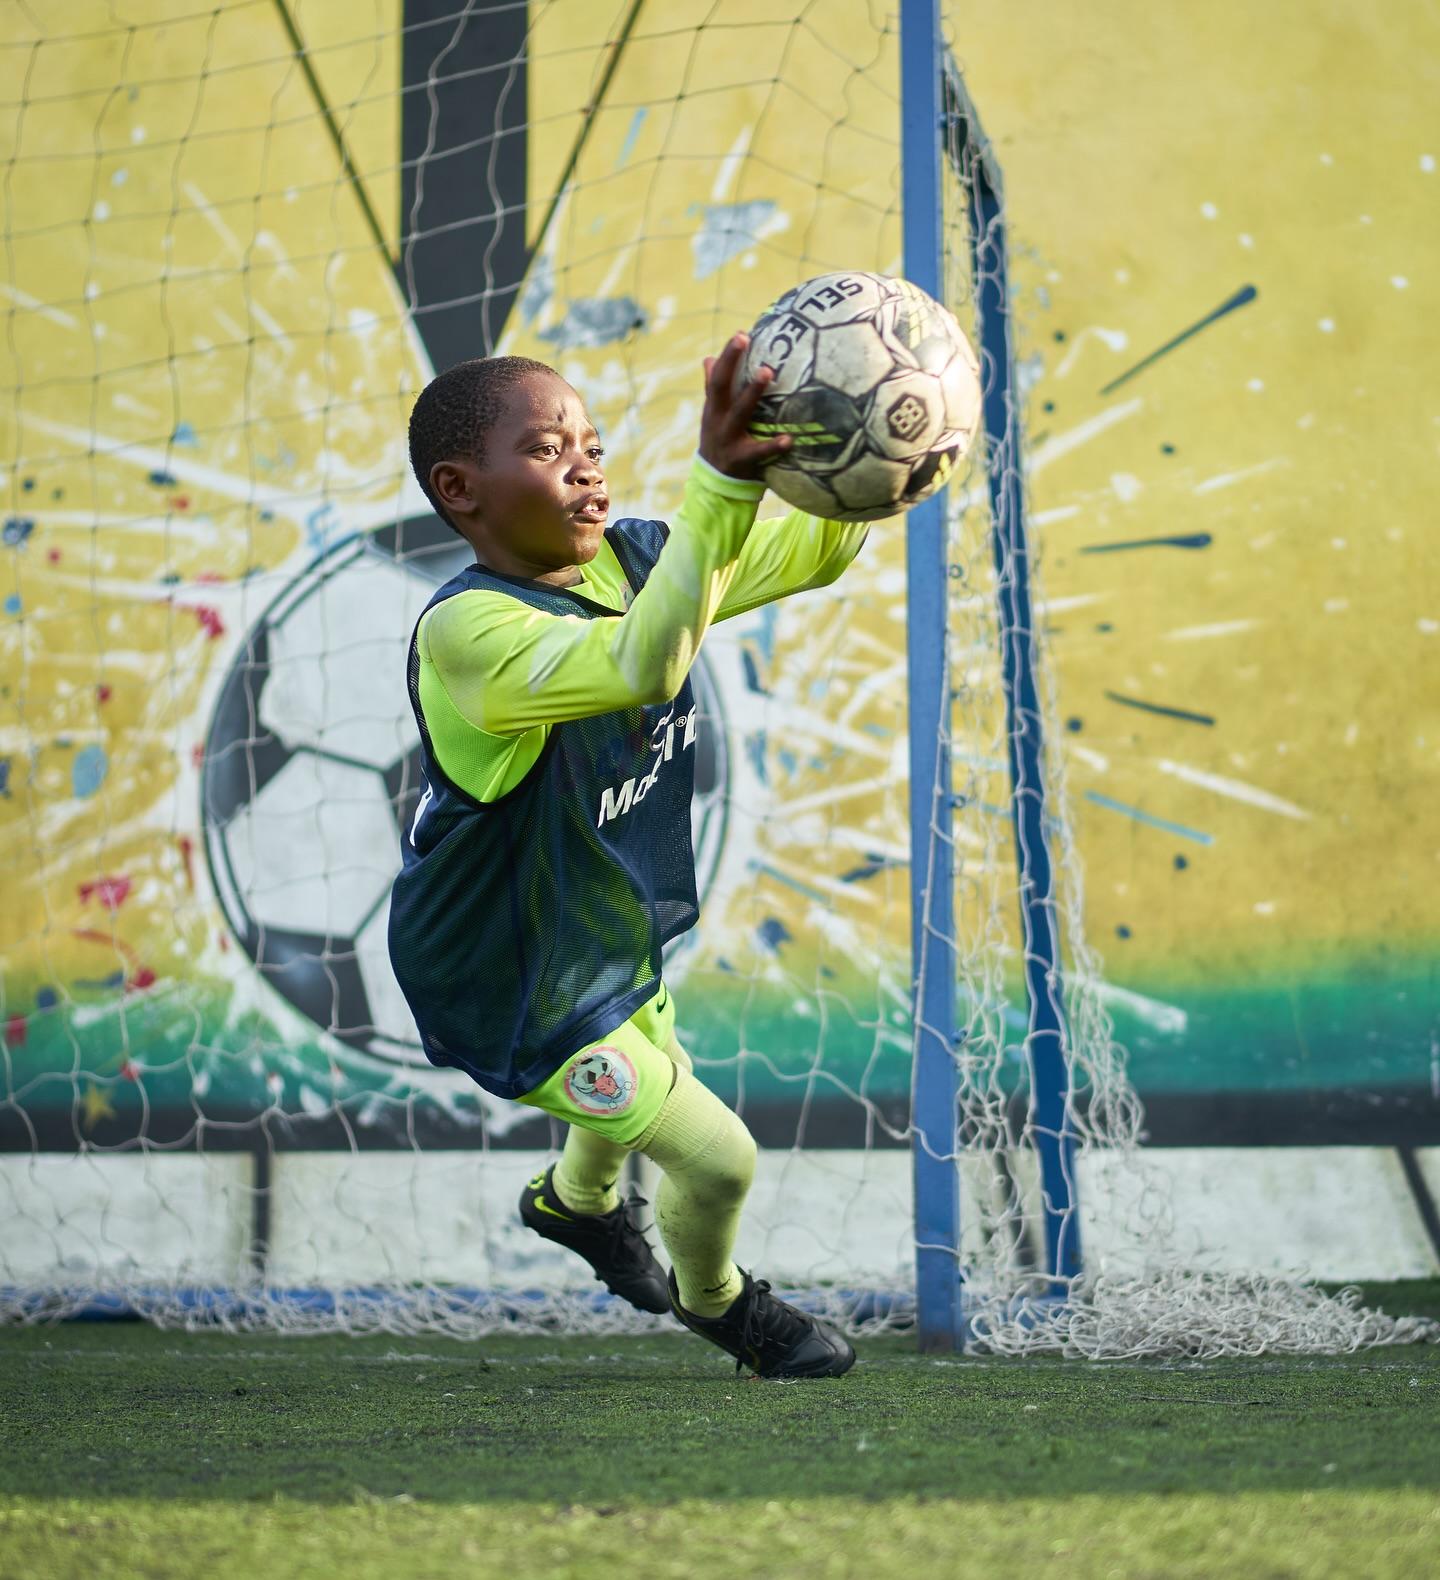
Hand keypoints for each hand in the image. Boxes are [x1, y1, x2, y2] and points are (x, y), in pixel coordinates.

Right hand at [697, 332, 792, 480]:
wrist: (714, 482)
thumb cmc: (720, 440)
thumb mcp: (713, 415)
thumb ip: (713, 388)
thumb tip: (708, 358)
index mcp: (713, 407)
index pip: (717, 376)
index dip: (727, 355)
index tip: (741, 333)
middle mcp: (717, 419)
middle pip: (720, 386)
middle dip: (730, 361)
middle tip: (744, 338)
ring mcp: (728, 439)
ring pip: (739, 412)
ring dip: (751, 392)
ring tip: (767, 372)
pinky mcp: (741, 460)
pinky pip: (758, 452)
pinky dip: (773, 446)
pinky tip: (789, 439)